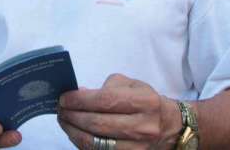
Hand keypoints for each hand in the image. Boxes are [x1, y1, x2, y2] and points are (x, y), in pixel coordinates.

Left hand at [57, 74, 179, 149]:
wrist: (169, 126)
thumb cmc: (145, 102)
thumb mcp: (131, 85)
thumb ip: (105, 88)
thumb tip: (79, 95)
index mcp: (145, 102)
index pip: (106, 100)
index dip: (81, 100)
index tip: (64, 98)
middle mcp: (144, 126)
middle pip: (99, 124)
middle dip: (73, 116)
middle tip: (60, 109)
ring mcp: (138, 147)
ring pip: (97, 143)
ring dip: (74, 132)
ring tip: (64, 121)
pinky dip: (82, 144)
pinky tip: (75, 133)